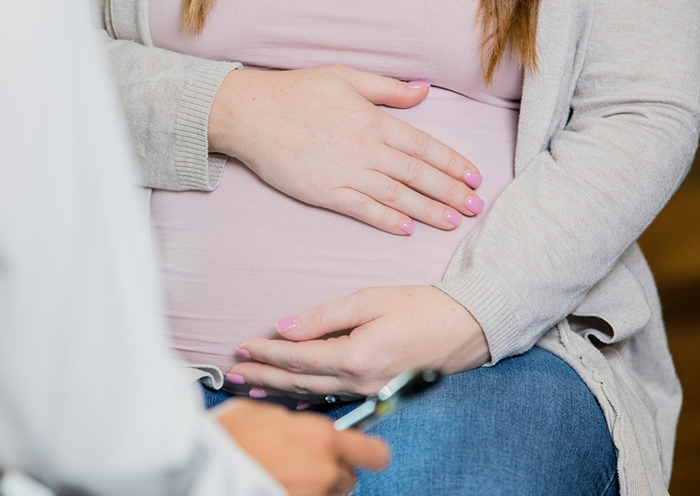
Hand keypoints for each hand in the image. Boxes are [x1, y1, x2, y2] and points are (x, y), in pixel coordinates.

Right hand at [208, 65, 483, 234]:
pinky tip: (407, 229)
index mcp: (373, 120)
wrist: (250, 113)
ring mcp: (344, 172)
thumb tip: (423, 90)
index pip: (424, 146)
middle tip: (476, 207)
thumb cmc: (296, 91)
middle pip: (418, 174)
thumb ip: (387, 88)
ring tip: (452, 222)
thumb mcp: (345, 76)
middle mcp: (364, 148)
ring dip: (427, 211)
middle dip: (450, 192)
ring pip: (396, 195)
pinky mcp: (324, 191)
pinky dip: (386, 219)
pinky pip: (362, 209)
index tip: (475, 177)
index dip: (453, 163)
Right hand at [214, 398, 388, 495]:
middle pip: (349, 478)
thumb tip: (299, 426)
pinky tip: (278, 484)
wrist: (201, 468)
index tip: (358, 450)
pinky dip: (299, 493)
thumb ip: (293, 421)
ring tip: (286, 476)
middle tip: (305, 463)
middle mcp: (325, 471)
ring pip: (330, 495)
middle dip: (333, 472)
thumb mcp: (262, 413)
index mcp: (322, 438)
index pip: (374, 452)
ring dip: (317, 487)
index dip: (367, 452)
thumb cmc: (228, 436)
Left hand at [228, 286, 489, 397]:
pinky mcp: (376, 391)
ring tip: (250, 387)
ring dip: (279, 390)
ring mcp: (368, 392)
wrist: (466, 327)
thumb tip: (284, 327)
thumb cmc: (420, 307)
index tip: (242, 346)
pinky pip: (332, 398)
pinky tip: (290, 399)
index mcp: (355, 357)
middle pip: (299, 381)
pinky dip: (306, 398)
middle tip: (233, 373)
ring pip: (313, 394)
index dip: (267, 353)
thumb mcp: (369, 300)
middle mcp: (359, 382)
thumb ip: (323, 316)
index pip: (298, 358)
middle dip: (264, 376)